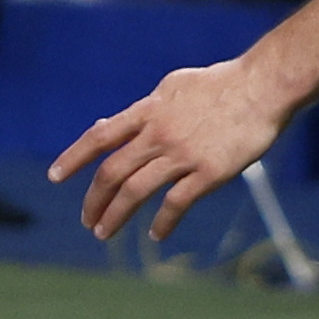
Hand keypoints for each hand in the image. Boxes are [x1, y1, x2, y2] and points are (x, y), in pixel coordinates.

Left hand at [53, 54, 295, 241]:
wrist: (264, 86)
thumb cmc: (221, 84)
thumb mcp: (173, 86)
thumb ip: (144, 109)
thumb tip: (111, 125)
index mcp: (149, 111)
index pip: (101, 137)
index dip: (73, 157)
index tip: (54, 176)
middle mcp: (159, 133)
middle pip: (113, 171)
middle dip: (94, 199)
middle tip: (87, 220)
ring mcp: (183, 154)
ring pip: (136, 190)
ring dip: (115, 215)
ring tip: (103, 233)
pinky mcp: (209, 172)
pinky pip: (177, 203)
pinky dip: (162, 222)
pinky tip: (155, 233)